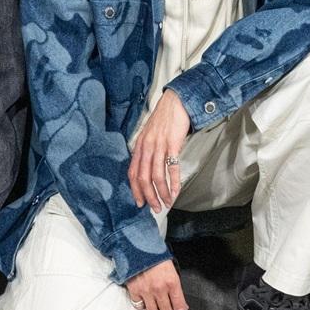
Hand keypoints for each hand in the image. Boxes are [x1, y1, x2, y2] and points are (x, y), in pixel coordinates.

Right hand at [125, 260, 189, 309]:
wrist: (138, 247)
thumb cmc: (156, 257)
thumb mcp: (172, 270)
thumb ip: (175, 288)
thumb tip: (180, 305)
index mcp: (172, 283)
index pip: (180, 307)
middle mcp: (160, 289)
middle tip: (166, 308)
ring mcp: (146, 292)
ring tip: (155, 304)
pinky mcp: (134, 291)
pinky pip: (140, 308)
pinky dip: (142, 305)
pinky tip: (144, 298)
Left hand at [128, 90, 191, 209]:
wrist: (176, 102)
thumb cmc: (164, 119)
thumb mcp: (150, 134)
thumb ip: (147, 150)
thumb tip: (147, 168)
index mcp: (139, 146)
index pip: (132, 173)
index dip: (135, 190)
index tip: (140, 203)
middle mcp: (146, 147)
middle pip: (143, 177)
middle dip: (149, 196)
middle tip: (156, 208)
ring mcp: (158, 146)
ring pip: (156, 175)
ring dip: (161, 192)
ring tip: (167, 203)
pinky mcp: (172, 144)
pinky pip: (171, 167)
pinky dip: (174, 182)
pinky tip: (176, 191)